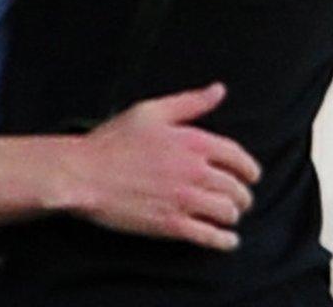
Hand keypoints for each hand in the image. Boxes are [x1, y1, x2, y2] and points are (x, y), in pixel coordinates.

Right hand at [61, 83, 259, 250]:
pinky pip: (211, 237)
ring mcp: (184, 199)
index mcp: (192, 142)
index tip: (250, 175)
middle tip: (236, 198)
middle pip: (237, 189)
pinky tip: (227, 239)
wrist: (82, 174)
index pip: (238, 157)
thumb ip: (189, 103)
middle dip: (241, 195)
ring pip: (228, 213)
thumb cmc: (111, 142)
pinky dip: (225, 240)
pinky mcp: (172, 224)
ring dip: (232, 215)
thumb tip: (219, 90)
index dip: (249, 169)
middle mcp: (194, 171)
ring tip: (227, 216)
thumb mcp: (149, 112)